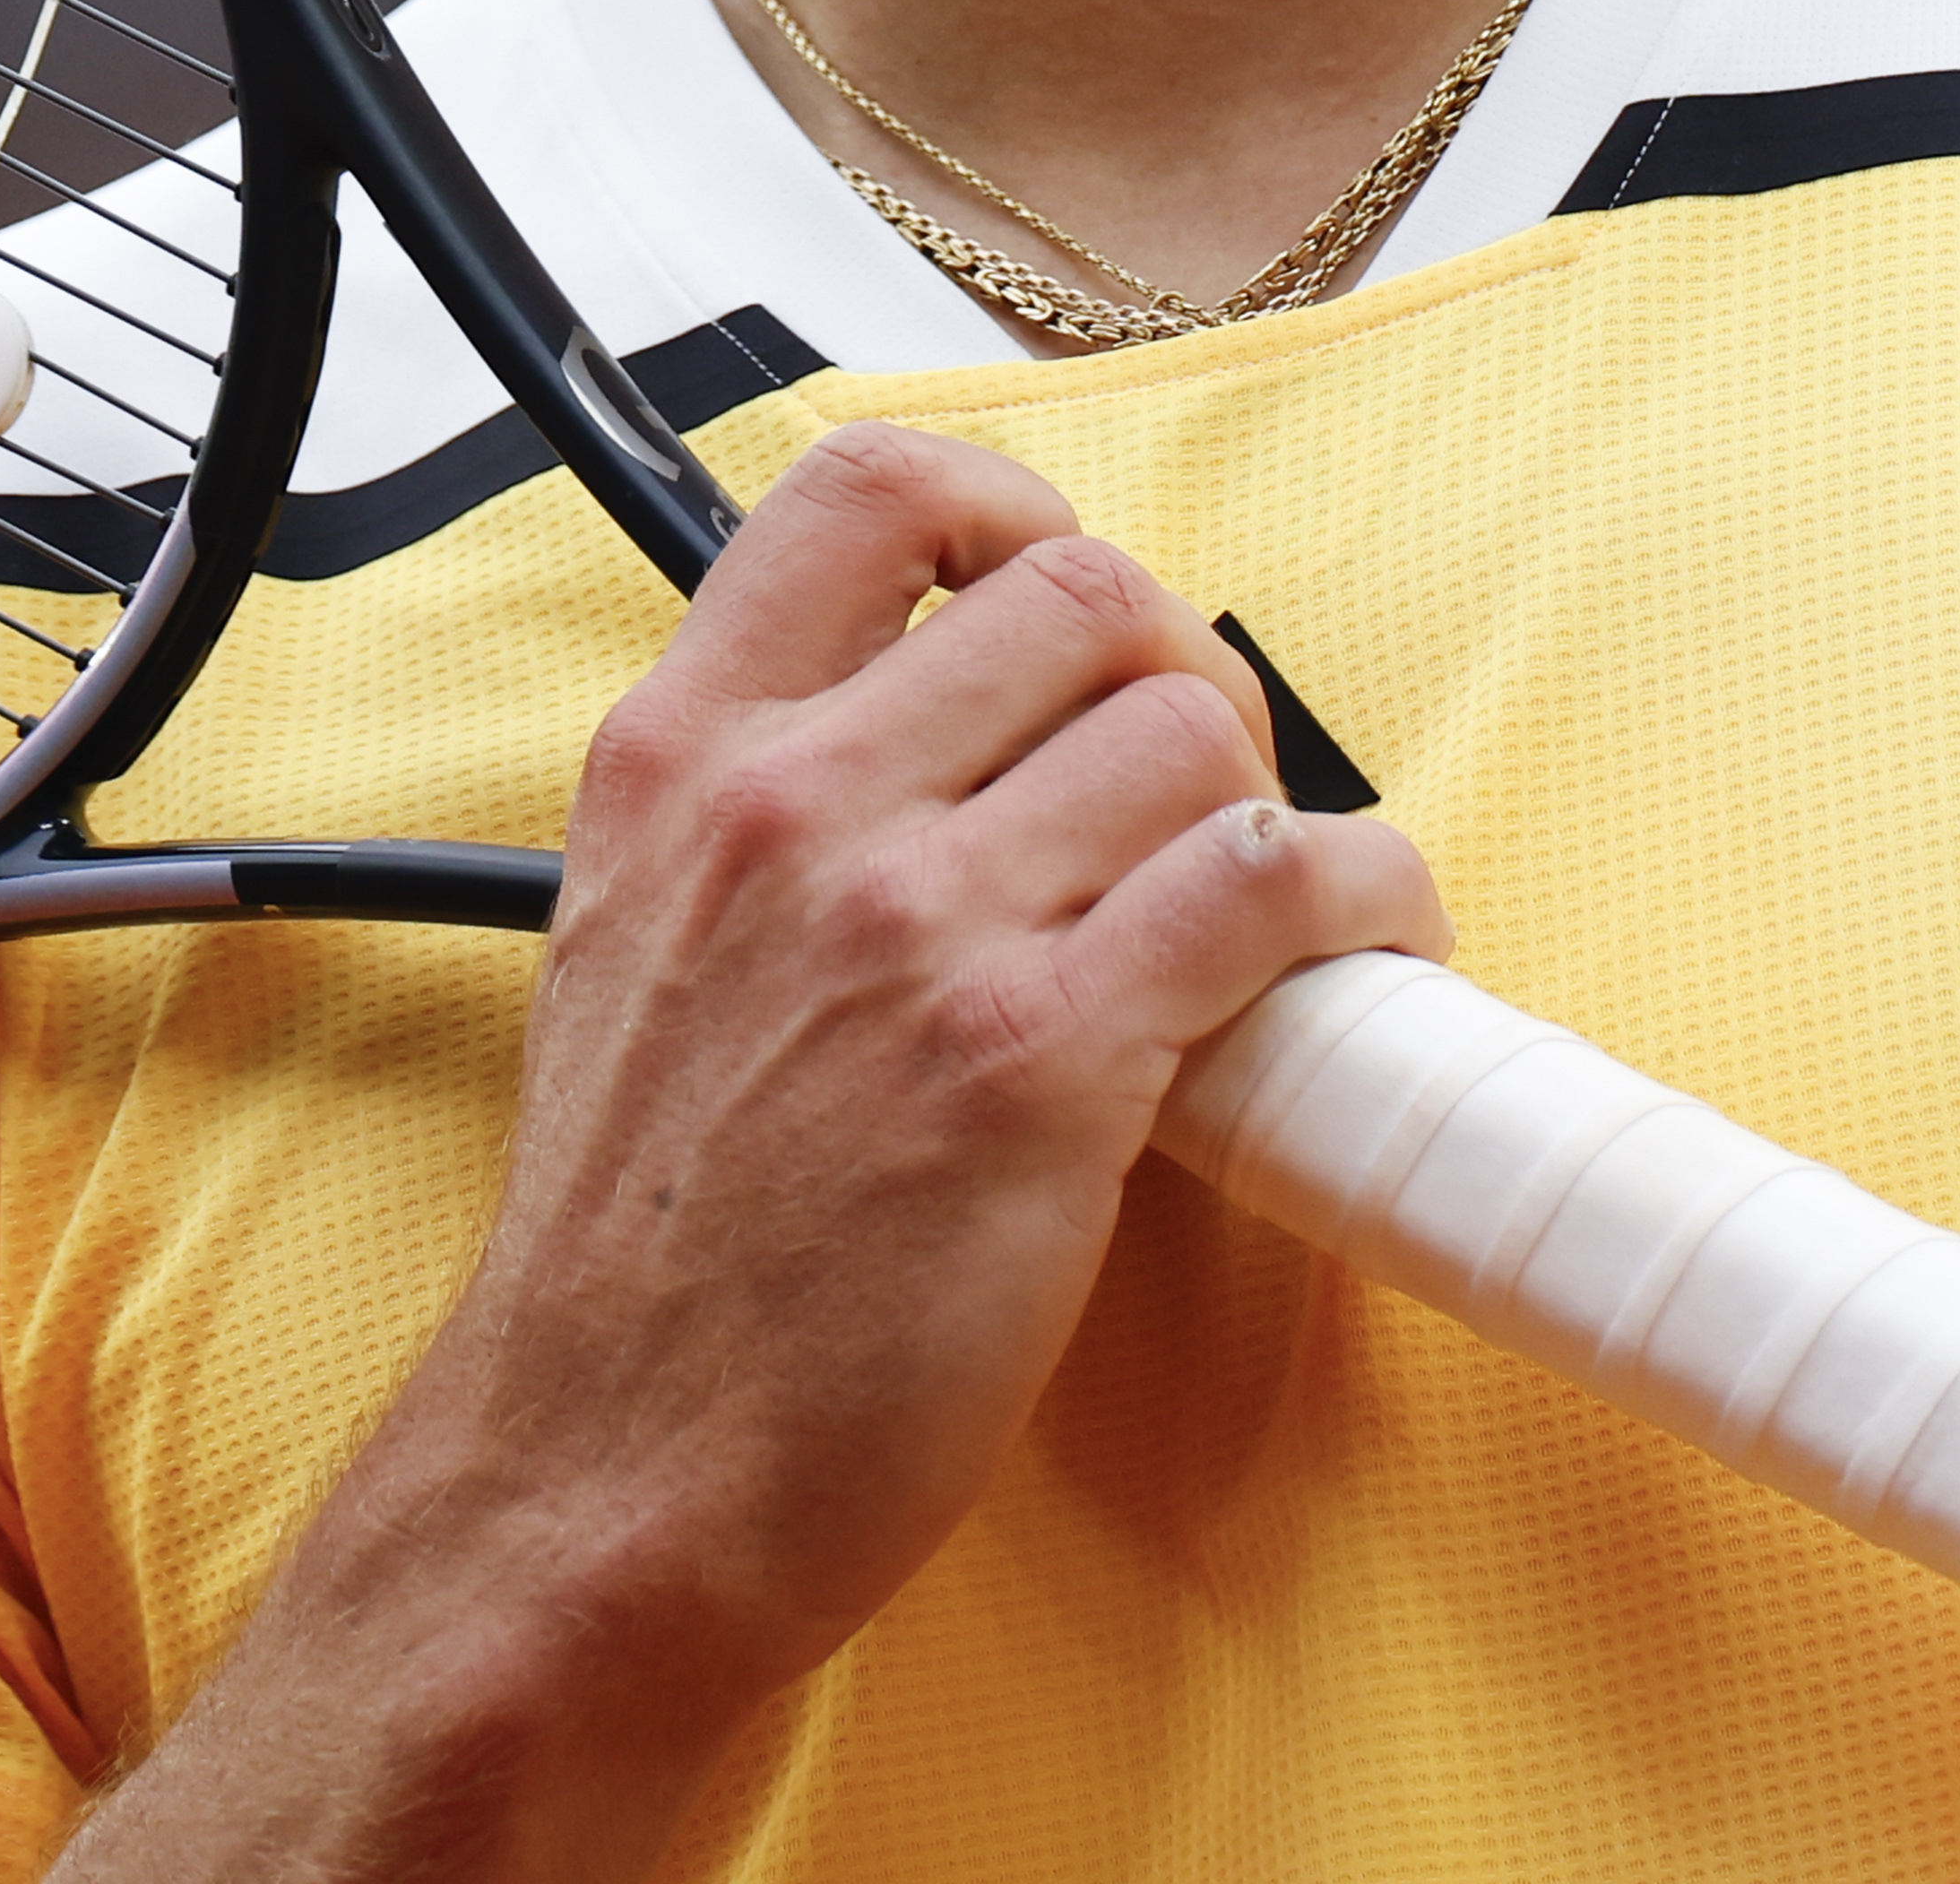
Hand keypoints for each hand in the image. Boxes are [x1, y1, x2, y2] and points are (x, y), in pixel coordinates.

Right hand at [59, 420, 1450, 1880]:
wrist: (601, 1472)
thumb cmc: (638, 1247)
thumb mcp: (628, 943)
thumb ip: (756, 809)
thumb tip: (936, 729)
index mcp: (683, 757)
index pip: (867, 488)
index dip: (1007, 503)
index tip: (1058, 586)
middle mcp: (796, 807)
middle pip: (1084, 594)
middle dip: (1176, 672)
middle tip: (1193, 789)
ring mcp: (918, 927)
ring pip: (1196, 736)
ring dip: (1274, 807)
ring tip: (1274, 904)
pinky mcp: (1041, 1064)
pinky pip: (1273, 893)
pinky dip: (1358, 907)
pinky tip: (1354, 960)